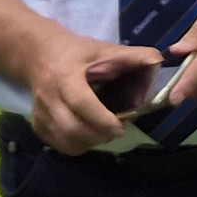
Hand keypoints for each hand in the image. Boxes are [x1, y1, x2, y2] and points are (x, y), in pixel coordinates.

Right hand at [25, 27, 161, 155]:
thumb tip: (159, 61)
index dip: (102, 120)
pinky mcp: (36, 124)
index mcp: (66, 76)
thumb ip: (132, 56)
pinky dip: (75, 146)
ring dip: (88, 143)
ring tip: (103, 133)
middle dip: (97, 136)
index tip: (120, 127)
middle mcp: (48, 96)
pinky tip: (87, 135)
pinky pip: (57, 144)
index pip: (81, 103)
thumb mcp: (104, 49)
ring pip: (63, 141)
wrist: (39, 55)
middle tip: (116, 131)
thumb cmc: (78, 54)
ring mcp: (39, 112)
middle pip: (70, 128)